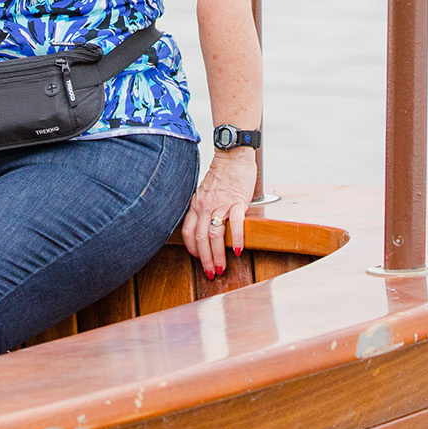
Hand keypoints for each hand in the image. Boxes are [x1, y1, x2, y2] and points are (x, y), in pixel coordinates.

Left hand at [181, 149, 254, 277]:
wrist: (233, 154)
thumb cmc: (222, 173)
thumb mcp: (204, 191)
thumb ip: (203, 207)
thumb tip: (205, 224)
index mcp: (196, 204)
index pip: (187, 232)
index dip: (191, 249)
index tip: (198, 259)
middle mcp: (205, 206)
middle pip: (200, 238)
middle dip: (204, 259)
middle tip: (210, 274)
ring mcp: (220, 204)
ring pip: (215, 235)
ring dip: (217, 255)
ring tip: (221, 269)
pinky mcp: (237, 201)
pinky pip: (236, 223)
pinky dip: (236, 238)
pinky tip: (239, 251)